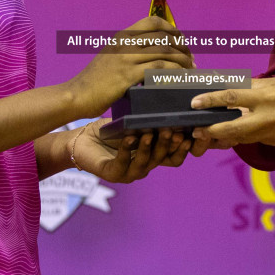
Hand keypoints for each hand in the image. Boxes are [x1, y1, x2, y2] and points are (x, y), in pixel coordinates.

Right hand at [67, 16, 194, 116]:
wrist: (76, 95)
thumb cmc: (94, 82)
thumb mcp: (110, 58)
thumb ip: (129, 52)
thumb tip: (154, 54)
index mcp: (122, 36)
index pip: (153, 22)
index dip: (172, 30)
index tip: (182, 42)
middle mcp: (125, 43)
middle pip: (163, 36)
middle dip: (183, 47)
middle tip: (191, 59)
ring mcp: (126, 58)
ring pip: (165, 52)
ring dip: (183, 61)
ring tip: (191, 70)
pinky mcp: (127, 75)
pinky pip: (159, 68)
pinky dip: (174, 72)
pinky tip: (180, 78)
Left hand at [72, 120, 192, 182]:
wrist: (81, 139)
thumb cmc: (109, 131)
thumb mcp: (134, 123)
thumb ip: (150, 119)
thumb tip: (170, 101)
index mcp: (152, 156)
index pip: (175, 156)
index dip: (185, 148)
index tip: (193, 133)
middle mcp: (143, 166)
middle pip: (163, 159)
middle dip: (169, 145)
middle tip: (173, 130)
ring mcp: (128, 173)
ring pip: (145, 163)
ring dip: (149, 148)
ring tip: (151, 133)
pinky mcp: (112, 174)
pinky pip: (123, 163)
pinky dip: (127, 150)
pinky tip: (129, 138)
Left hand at [190, 76, 274, 147]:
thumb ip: (251, 88)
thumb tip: (228, 91)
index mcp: (267, 97)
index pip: (233, 98)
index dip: (211, 100)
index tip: (195, 103)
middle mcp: (269, 117)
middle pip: (233, 128)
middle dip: (212, 130)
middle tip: (197, 129)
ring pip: (243, 138)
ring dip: (226, 136)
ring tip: (212, 132)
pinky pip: (257, 140)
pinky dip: (247, 136)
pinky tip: (240, 132)